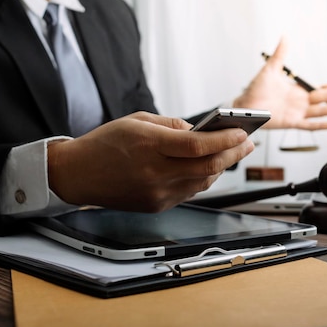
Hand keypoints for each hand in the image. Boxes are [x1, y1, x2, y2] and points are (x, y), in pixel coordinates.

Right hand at [47, 112, 253, 211]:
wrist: (79, 174)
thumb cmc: (105, 143)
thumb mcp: (136, 120)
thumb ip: (171, 125)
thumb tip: (200, 131)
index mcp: (148, 146)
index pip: (196, 146)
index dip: (224, 140)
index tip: (242, 132)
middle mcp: (154, 173)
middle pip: (207, 168)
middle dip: (233, 154)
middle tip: (247, 143)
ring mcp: (156, 193)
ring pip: (202, 182)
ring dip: (221, 167)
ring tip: (232, 153)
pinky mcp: (156, 206)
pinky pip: (189, 192)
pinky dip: (202, 179)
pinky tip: (209, 167)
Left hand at [232, 37, 326, 129]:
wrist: (244, 105)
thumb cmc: (254, 89)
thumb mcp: (270, 69)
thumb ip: (280, 54)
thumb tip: (285, 37)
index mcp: (297, 91)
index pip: (318, 89)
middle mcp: (300, 103)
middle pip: (324, 100)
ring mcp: (296, 114)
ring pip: (320, 113)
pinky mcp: (290, 123)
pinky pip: (308, 126)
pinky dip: (320, 126)